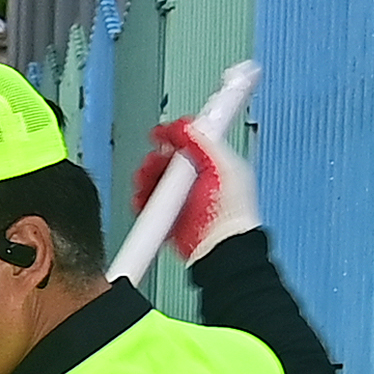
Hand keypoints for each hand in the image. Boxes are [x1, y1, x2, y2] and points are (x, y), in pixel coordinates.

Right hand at [131, 112, 258, 258]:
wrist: (220, 247)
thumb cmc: (230, 213)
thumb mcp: (222, 168)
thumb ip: (205, 144)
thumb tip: (188, 126)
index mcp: (216, 163)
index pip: (193, 139)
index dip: (176, 133)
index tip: (162, 132)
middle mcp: (199, 178)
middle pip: (169, 158)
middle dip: (156, 157)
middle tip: (152, 162)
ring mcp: (184, 197)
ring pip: (157, 178)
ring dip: (147, 177)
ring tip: (144, 182)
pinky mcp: (170, 215)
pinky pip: (150, 201)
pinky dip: (143, 199)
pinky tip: (143, 199)